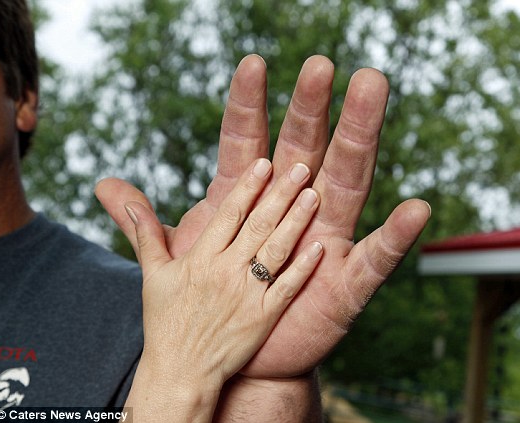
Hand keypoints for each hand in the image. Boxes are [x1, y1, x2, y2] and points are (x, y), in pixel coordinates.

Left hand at [96, 55, 429, 376]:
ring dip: (357, 141)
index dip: (250, 105)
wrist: (235, 357)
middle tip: (323, 66)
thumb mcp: (179, 258)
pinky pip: (374, 259)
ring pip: (345, 185)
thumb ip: (147, 222)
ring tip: (371, 96)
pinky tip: (415, 209)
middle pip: (308, 149)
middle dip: (314, 108)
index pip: (249, 142)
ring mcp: (325, 241)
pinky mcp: (345, 284)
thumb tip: (104, 186)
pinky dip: (394, 236)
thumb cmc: (214, 300)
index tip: (252, 63)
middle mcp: (295, 210)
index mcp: (252, 202)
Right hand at [122, 159, 322, 421]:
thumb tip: (122, 198)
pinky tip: (319, 246)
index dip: (248, 187)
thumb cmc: (165, 322)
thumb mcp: (152, 276)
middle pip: (257, 225)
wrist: (180, 373)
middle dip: (280, 194)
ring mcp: (247, 295)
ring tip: (313, 194)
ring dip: (296, 221)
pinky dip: (304, 267)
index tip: (265, 163)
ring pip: (275, 251)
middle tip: (300, 167)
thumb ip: (145, 234)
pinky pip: (287, 287)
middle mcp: (225, 272)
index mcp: (200, 259)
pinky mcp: (264, 317)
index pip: (229, 214)